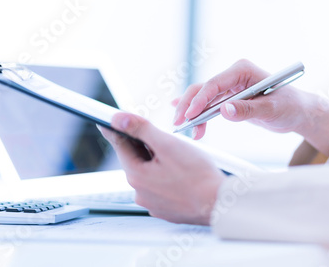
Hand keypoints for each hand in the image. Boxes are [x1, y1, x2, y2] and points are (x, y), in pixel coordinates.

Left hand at [99, 113, 225, 224]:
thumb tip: (119, 119)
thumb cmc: (198, 177)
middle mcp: (140, 192)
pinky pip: (159, 186)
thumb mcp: (168, 145)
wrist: (220, 204)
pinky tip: (182, 174)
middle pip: (136, 158)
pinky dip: (166, 176)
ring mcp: (152, 202)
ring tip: (179, 158)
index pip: (120, 145)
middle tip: (161, 137)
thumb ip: (141, 129)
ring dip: (157, 161)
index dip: (117, 129)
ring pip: (149, 172)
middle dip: (145, 145)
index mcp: (136, 176)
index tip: (108, 120)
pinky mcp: (165, 208)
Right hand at [173, 59, 328, 155]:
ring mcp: (230, 87)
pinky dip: (199, 114)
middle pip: (203, 89)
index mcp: (243, 70)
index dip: (200, 100)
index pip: (215, 83)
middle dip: (189, 106)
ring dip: (193, 114)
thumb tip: (224, 111)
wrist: (299, 112)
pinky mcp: (230, 98)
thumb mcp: (272, 109)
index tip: (190, 115)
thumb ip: (248, 110)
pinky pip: (209, 105)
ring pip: (203, 98)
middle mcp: (234, 76)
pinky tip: (185, 118)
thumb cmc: (291, 106)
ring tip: (186, 131)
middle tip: (179, 123)